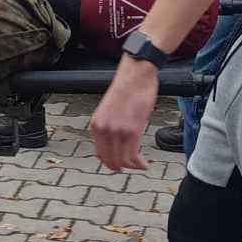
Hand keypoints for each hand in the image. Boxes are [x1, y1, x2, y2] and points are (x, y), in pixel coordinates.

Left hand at [89, 57, 158, 171]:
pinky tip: (145, 164)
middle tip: (132, 168)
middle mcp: (104, 129)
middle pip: (111, 160)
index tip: (120, 165)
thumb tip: (114, 144)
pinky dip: (139, 164)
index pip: (100, 154)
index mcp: (96, 124)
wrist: (136, 74)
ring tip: (141, 165)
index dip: (110, 163)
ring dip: (133, 166)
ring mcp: (118, 131)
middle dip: (122, 167)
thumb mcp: (109, 110)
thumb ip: (109, 126)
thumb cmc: (126, 88)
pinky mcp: (132, 130)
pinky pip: (134, 155)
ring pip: (123, 161)